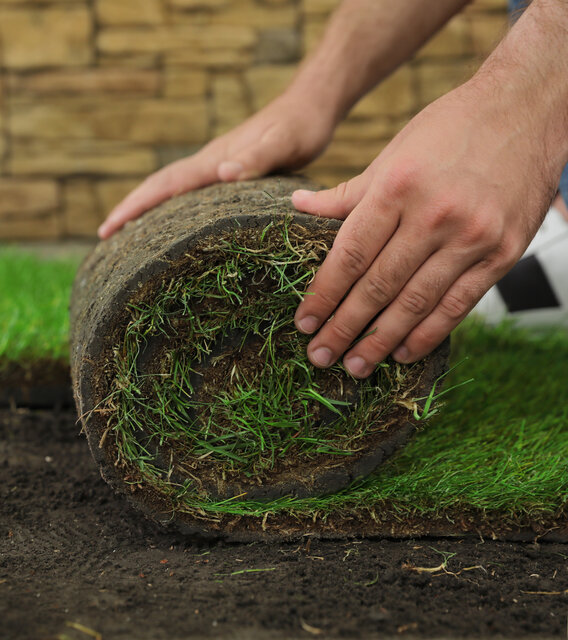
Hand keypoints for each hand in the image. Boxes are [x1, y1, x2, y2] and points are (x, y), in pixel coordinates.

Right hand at [97, 91, 336, 238]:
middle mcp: (208, 164)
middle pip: (158, 187)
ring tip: (126, 235)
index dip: (135, 206)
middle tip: (103, 236)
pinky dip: (171, 208)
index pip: (165, 186)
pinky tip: (173, 223)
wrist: (310, 106)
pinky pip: (189, 193)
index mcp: (213, 161)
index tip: (108, 227)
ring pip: (170, 190)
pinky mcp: (226, 172)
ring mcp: (215, 167)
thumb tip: (222, 173)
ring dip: (145, 209)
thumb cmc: (300, 128)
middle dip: (129, 210)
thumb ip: (255, 159)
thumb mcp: (283, 145)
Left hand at [291, 79, 558, 377]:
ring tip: (354, 366)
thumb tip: (298, 207)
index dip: (323, 294)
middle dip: (344, 327)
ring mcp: (471, 236)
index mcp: (397, 187)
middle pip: (377, 285)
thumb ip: (347, 193)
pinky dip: (429, 332)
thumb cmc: (451, 128)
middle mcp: (433, 215)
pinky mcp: (502, 251)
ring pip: (416, 302)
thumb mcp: (392, 153)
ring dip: (381, 340)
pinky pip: (458, 303)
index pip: (349, 255)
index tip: (303, 322)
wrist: (528, 108)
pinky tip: (403, 352)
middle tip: (319, 356)